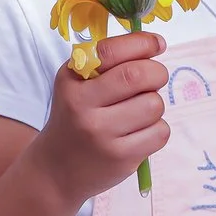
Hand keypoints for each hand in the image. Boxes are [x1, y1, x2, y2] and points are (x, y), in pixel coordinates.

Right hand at [27, 32, 168, 204]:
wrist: (55, 171)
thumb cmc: (75, 119)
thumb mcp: (76, 86)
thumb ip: (108, 64)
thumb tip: (154, 45)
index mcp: (71, 80)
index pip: (111, 52)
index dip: (142, 43)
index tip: (158, 44)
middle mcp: (82, 106)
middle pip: (138, 76)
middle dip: (157, 73)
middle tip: (155, 79)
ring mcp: (101, 134)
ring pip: (154, 105)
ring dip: (155, 105)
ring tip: (138, 113)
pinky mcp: (120, 158)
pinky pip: (159, 132)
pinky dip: (157, 129)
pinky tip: (139, 133)